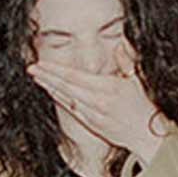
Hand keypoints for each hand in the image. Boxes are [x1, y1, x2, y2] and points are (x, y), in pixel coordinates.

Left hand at [28, 48, 168, 163]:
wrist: (145, 135)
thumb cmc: (141, 106)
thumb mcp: (137, 79)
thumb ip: (126, 60)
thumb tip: (122, 42)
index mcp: (108, 87)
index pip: (75, 76)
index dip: (56, 70)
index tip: (42, 64)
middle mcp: (98, 101)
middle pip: (66, 86)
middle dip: (47, 76)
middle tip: (31, 68)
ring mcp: (93, 114)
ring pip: (66, 98)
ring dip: (50, 87)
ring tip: (37, 78)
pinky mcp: (91, 123)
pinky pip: (71, 109)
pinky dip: (60, 100)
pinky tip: (51, 92)